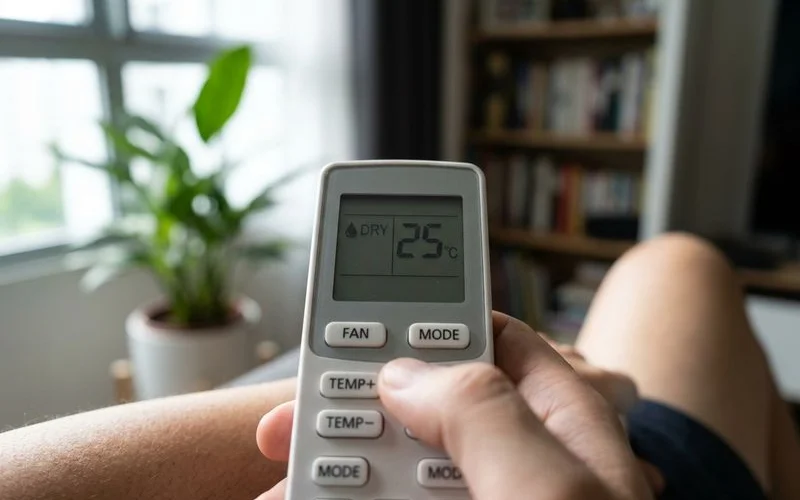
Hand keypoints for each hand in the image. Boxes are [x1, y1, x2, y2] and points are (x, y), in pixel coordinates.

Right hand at [255, 312, 659, 498]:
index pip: (493, 337)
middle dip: (350, 402)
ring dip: (328, 463)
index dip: (428, 312)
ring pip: (388, 465)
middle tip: (288, 417)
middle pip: (420, 402)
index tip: (360, 309)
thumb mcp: (550, 491)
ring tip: (279, 470)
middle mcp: (517, 463)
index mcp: (561, 425)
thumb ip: (484, 413)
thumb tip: (403, 374)